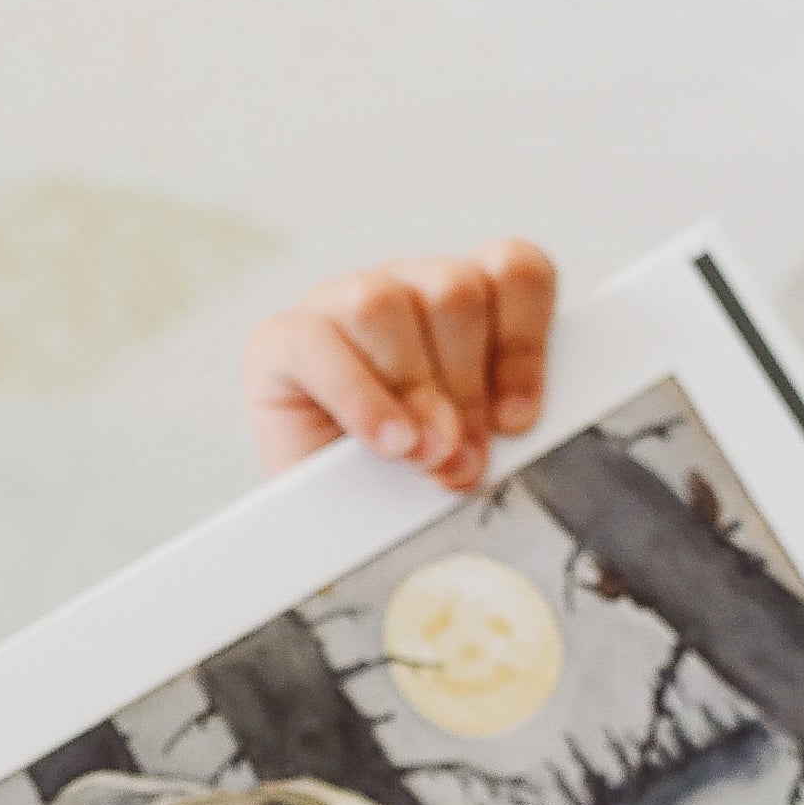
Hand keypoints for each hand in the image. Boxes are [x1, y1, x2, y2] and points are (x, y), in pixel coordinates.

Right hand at [243, 242, 554, 490]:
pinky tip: (387, 444)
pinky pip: (317, 345)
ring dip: (414, 390)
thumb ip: (498, 422)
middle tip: (463, 457)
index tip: (518, 419)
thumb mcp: (471, 449)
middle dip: (467, 387)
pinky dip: (361, 400)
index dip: (523, 342)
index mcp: (461, 302)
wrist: (330, 533)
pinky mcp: (280, 341)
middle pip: (453, 291)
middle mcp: (403, 289)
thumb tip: (511, 422)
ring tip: (424, 455)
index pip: (511, 271)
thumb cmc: (406, 486)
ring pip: (384, 304)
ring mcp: (337, 305)